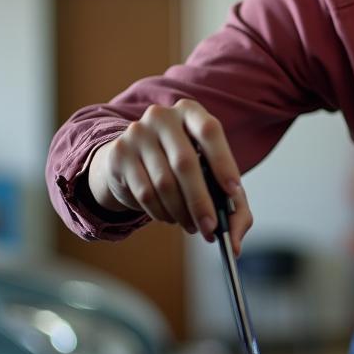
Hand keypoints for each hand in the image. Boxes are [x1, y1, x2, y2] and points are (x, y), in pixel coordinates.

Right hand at [87, 99, 251, 254]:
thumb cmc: (180, 167)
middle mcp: (162, 116)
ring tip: (191, 225)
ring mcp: (137, 133)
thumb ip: (232, 206)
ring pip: (164, 183)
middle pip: (185, 163)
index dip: (223, 162)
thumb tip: (234, 242)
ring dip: (181, 212)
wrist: (131, 161)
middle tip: (210, 228)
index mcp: (190, 111)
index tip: (233, 192)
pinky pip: (145, 193)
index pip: (209, 131)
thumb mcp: (210, 176)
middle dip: (201, 202)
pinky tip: (169, 217)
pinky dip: (161, 213)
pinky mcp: (119, 154)